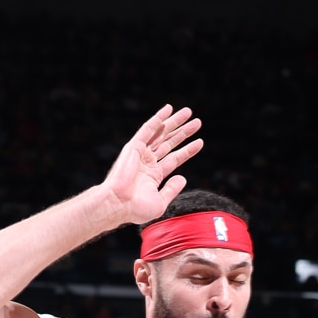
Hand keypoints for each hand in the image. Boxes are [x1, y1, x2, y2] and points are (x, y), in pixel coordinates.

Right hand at [99, 104, 202, 226]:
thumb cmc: (135, 208)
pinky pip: (148, 129)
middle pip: (169, 143)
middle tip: (197, 123)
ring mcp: (141, 153)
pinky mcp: (134, 146)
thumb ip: (171, 189)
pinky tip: (168, 109)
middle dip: (183, 132)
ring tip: (189, 113)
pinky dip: (158, 119)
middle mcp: (147, 162)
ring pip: (161, 133)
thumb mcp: (160, 202)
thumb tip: (182, 178)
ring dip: (174, 122)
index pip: (175, 158)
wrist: (118, 203)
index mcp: (153, 175)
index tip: (200, 142)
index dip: (187, 150)